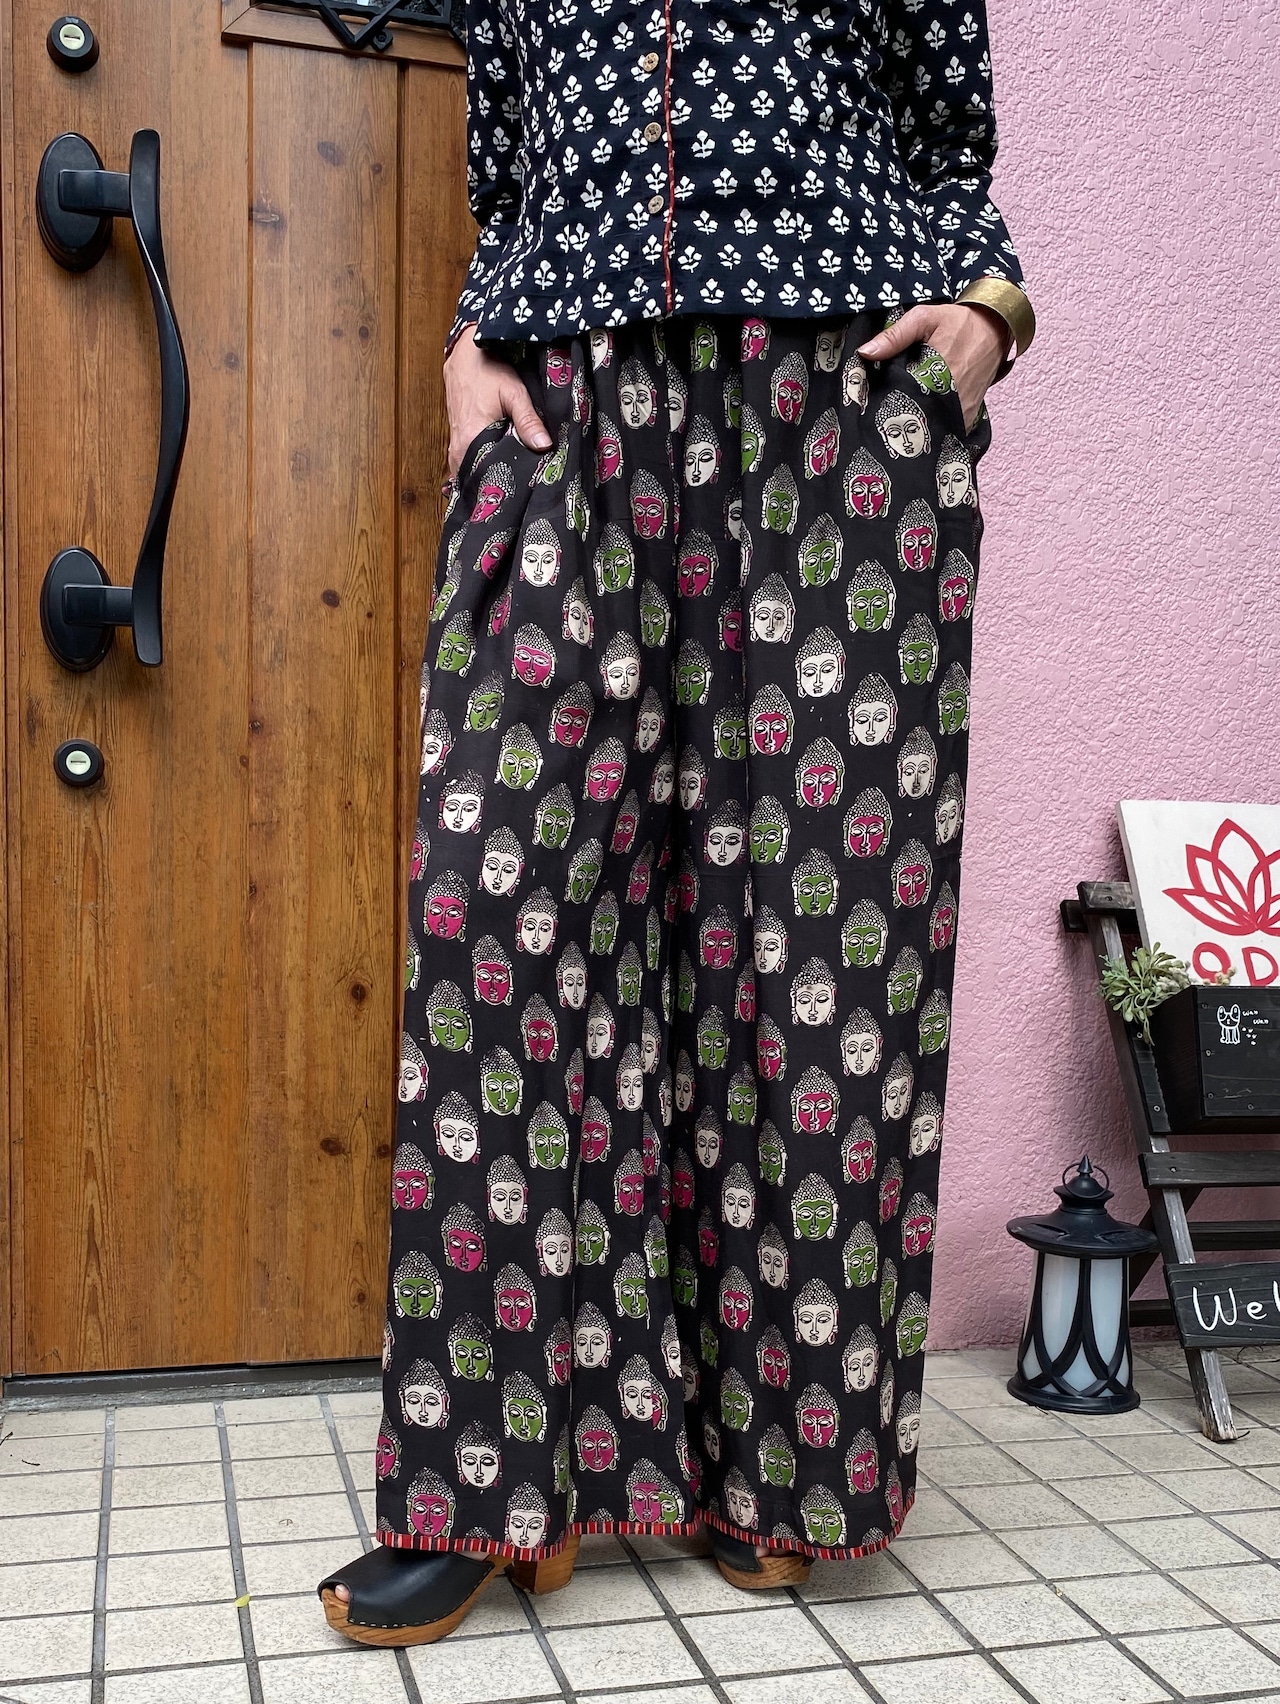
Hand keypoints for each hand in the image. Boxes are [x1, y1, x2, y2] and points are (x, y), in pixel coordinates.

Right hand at [444, 323, 551, 480]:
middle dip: (496, 486)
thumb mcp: (513, 393)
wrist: (464, 353)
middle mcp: (459, 448)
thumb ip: (528, 421)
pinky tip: (495, 472)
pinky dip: (479, 468)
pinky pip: (466, 463)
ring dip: (487, 477)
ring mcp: (455, 445)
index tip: (521, 495)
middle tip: (519, 498)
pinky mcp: (457, 440)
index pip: (486, 477)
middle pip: (477, 478)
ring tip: (508, 488)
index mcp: (471, 440)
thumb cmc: (488, 369)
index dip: (503, 487)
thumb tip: (544, 447)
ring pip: (471, 471)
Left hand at [857, 302, 1010, 432]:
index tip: (871, 404)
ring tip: (900, 416)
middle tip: (882, 413)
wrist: (995, 329)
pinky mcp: (966, 416)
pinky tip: (920, 418)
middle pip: (914, 418)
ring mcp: (960, 410)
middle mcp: (950, 398)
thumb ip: (895, 335)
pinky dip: (932, 426)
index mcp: (936, 374)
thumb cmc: (959, 322)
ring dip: (915, 424)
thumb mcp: (924, 318)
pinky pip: (945, 428)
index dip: (885, 403)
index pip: (902, 399)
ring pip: (929, 427)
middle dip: (898, 416)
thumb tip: (865, 353)